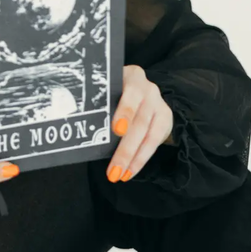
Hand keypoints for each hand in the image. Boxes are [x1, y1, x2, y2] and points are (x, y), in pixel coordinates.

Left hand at [106, 64, 174, 183]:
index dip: (125, 111)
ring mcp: (159, 103)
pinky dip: (141, 159)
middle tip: (113, 170)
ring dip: (133, 158)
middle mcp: (148, 88)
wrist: (140, 89)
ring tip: (120, 175)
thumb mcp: (108, 91)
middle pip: (138, 120)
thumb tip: (84, 129)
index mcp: (131, 76)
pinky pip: (155, 142)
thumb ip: (102, 103)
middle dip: (125, 148)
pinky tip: (130, 171)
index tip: (117, 130)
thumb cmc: (114, 92)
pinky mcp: (166, 117)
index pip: (131, 93)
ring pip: (147, 134)